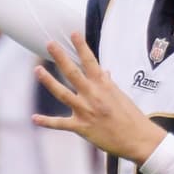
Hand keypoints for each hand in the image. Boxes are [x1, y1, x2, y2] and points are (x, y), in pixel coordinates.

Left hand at [33, 33, 166, 163]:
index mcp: (104, 85)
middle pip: (73, 72)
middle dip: (60, 57)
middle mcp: (93, 95)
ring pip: (62, 93)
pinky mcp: (82, 127)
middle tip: (50, 43)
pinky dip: (47, 121)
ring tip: (37, 70)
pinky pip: (60, 123)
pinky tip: (35, 118)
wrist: (138, 139)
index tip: (73, 33)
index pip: (91, 61)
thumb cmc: (131, 117)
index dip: (81, 46)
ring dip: (48, 81)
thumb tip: (105, 72)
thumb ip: (108, 83)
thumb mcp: (120, 96)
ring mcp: (86, 110)